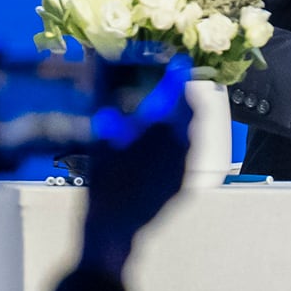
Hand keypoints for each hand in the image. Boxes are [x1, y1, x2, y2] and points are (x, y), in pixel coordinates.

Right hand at [78, 59, 191, 275]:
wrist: (113, 227)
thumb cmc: (103, 183)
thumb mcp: (101, 140)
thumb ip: (108, 108)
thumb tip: (106, 80)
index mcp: (160, 133)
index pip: (176, 96)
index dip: (178, 77)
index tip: (179, 64)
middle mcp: (179, 149)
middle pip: (189, 116)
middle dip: (183, 99)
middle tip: (175, 87)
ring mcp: (183, 169)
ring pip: (190, 137)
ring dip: (181, 122)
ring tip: (167, 113)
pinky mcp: (181, 185)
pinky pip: (185, 157)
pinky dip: (178, 143)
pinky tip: (163, 143)